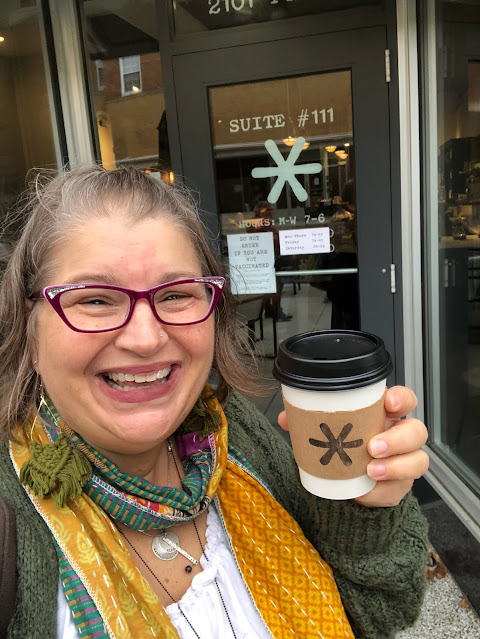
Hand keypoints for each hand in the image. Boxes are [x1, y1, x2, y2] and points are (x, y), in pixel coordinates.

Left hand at [277, 385, 428, 507]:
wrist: (345, 482)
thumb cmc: (342, 446)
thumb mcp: (327, 431)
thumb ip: (307, 421)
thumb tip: (287, 418)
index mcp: (384, 415)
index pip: (405, 400)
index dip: (402, 399)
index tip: (388, 403)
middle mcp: (400, 436)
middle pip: (416, 431)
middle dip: (398, 438)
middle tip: (372, 446)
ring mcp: (404, 462)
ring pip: (418, 461)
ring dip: (396, 466)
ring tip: (371, 471)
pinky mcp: (398, 487)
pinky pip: (398, 490)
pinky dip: (381, 492)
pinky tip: (365, 491)